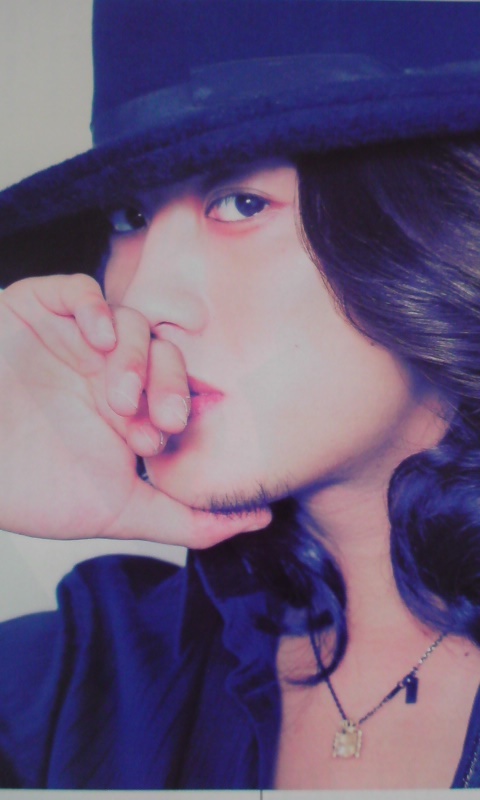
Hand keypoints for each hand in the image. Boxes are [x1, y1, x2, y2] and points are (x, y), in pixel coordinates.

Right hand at [0, 275, 270, 545]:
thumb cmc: (30, 489)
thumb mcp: (117, 511)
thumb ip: (187, 518)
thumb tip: (258, 519)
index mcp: (129, 406)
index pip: (178, 385)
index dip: (180, 405)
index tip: (164, 439)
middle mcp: (107, 368)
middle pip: (163, 350)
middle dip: (169, 381)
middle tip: (158, 418)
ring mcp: (72, 338)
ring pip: (128, 322)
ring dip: (133, 356)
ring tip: (115, 397)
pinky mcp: (35, 311)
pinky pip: (76, 289)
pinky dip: (93, 307)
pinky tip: (94, 341)